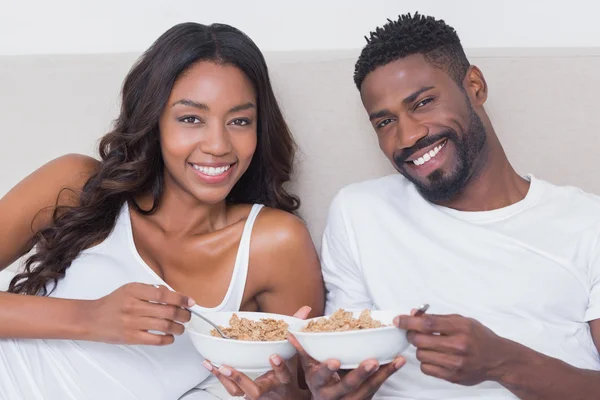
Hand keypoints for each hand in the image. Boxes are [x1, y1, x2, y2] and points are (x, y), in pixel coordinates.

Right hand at [85, 283, 193, 344]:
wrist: (91, 318)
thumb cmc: (113, 303)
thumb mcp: (129, 289)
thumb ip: (150, 290)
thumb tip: (173, 295)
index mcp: (134, 290)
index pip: (163, 294)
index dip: (180, 299)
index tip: (190, 302)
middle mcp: (133, 306)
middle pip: (167, 311)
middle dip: (183, 314)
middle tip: (188, 316)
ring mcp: (132, 323)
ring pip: (164, 326)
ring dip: (178, 327)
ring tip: (181, 327)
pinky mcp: (131, 337)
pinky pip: (155, 339)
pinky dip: (167, 339)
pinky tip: (170, 337)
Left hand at [203, 306, 312, 399]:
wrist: (285, 398)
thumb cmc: (290, 373)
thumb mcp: (296, 354)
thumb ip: (298, 331)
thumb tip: (306, 309)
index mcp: (283, 379)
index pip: (284, 374)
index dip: (279, 366)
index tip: (273, 355)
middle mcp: (268, 388)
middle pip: (254, 390)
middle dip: (240, 379)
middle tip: (227, 367)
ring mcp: (254, 392)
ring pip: (238, 392)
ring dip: (225, 379)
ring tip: (217, 365)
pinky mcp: (243, 392)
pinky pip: (229, 388)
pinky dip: (218, 376)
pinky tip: (210, 364)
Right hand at [289, 334, 405, 399]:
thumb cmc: (318, 382)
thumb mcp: (307, 369)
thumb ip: (302, 351)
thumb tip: (291, 332)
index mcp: (318, 383)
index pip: (320, 377)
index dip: (327, 370)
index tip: (335, 361)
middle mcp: (334, 395)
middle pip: (348, 385)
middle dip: (360, 373)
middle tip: (372, 361)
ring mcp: (351, 399)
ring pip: (368, 388)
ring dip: (383, 373)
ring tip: (396, 360)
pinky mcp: (365, 398)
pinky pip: (378, 387)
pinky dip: (389, 373)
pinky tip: (398, 361)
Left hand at [394, 313, 509, 385]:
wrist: (497, 358)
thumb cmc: (478, 336)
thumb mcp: (461, 320)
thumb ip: (437, 317)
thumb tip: (414, 314)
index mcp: (460, 328)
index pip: (427, 323)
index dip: (408, 321)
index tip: (398, 320)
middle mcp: (458, 346)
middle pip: (420, 340)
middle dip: (412, 335)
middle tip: (414, 333)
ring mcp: (456, 363)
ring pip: (421, 355)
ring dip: (420, 349)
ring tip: (430, 346)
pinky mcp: (453, 376)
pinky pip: (426, 369)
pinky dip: (426, 362)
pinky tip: (435, 357)